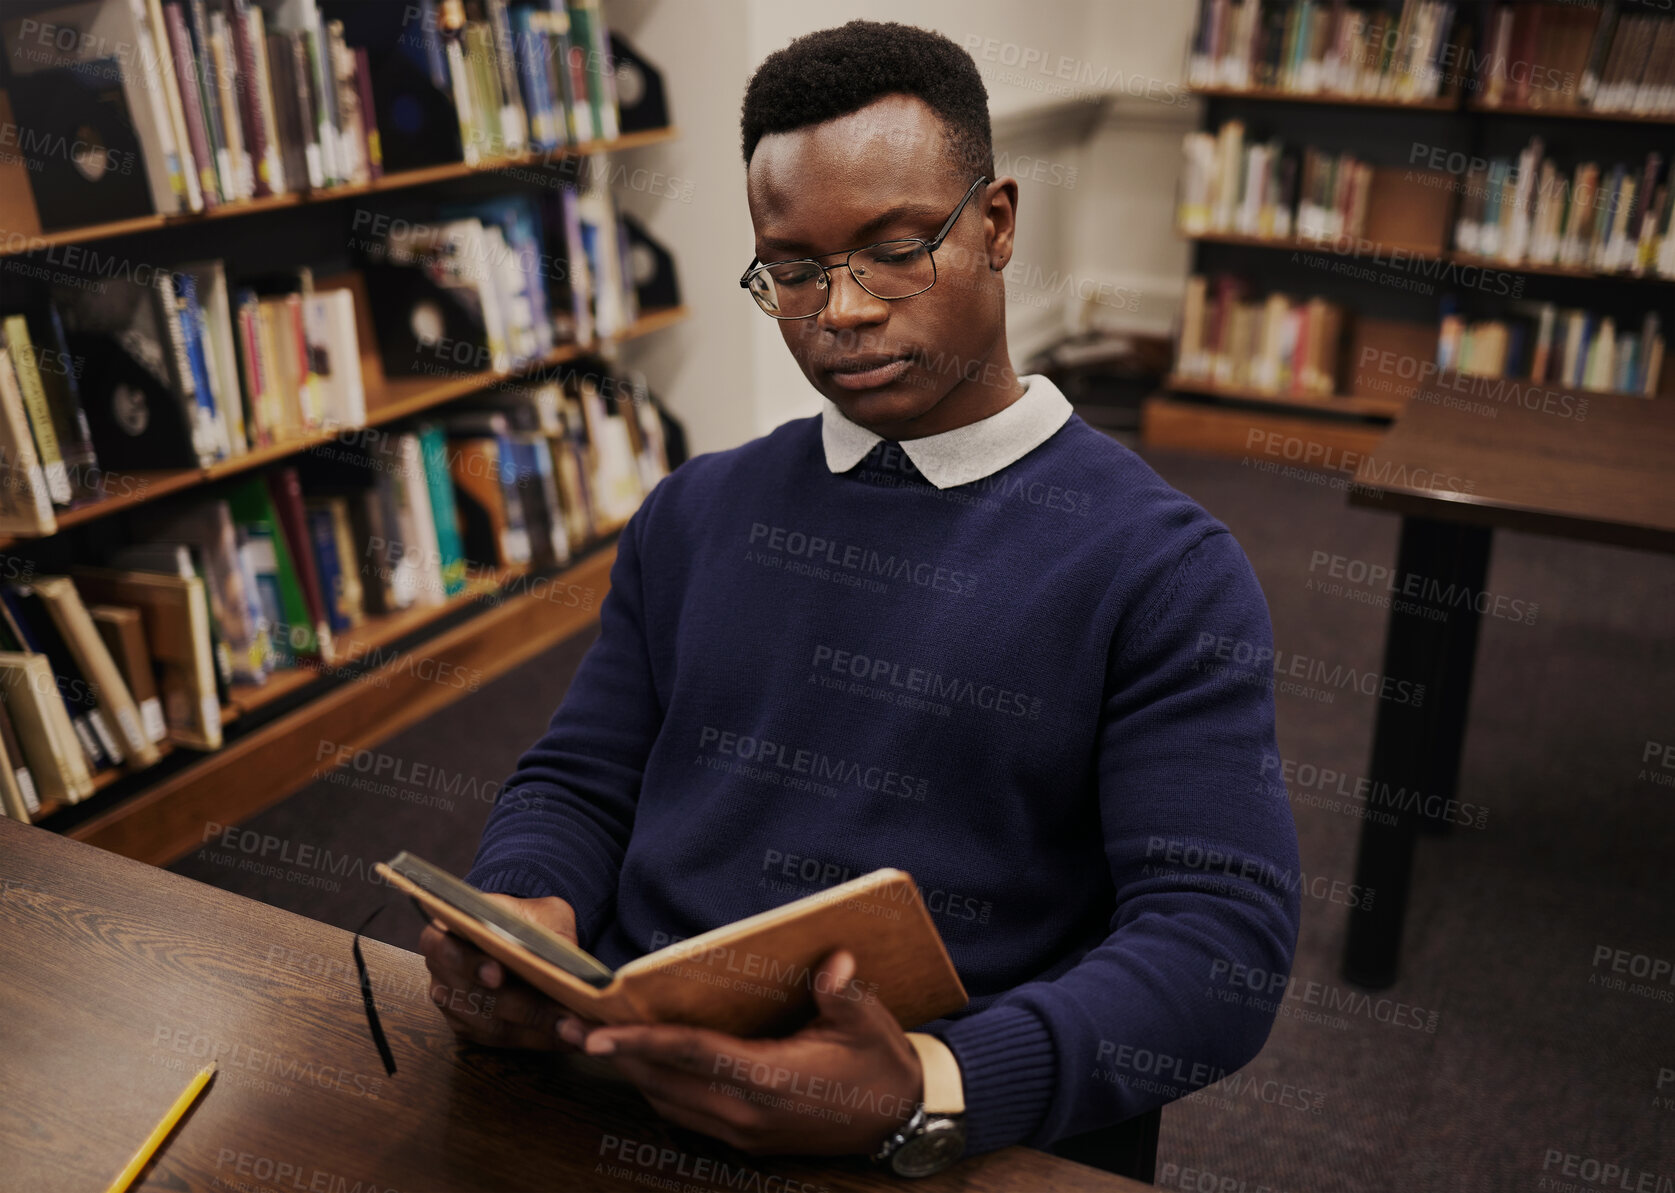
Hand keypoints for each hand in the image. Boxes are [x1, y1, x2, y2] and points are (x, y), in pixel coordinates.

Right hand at [418, 892, 578, 1049]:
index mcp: (443, 934)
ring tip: (577, 1030)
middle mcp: (441, 974)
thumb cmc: (522, 919)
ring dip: (539, 1032)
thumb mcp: (539, 909)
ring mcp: (453, 1006)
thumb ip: (548, 925)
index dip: (471, 964)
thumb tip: (567, 955)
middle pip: (477, 998)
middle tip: (565, 1016)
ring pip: (493, 1027)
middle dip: (527, 1009)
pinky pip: (504, 1041)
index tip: (498, 974)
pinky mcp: (471, 1030)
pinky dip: (540, 1040)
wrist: (517, 936)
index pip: (446, 950)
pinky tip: (570, 1037)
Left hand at [563, 950, 924, 1155]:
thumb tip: (834, 962)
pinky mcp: (747, 1140)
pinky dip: (657, 1087)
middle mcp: (747, 1113)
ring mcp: (745, 1132)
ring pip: (667, 1102)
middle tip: (567, 1025)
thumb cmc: (881, 1064)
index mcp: (770, 1081)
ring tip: (592, 1040)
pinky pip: (685, 1114)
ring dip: (631, 1072)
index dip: (640, 1041)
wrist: (900, 1119)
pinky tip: (644, 1064)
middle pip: (663, 1081)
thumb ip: (843, 993)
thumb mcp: (869, 1022)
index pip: (691, 1055)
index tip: (594, 1032)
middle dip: (614, 1054)